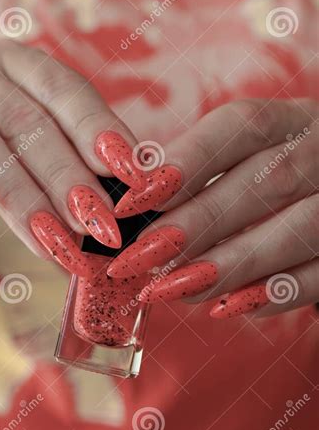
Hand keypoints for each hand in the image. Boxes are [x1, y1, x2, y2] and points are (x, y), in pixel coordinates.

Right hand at [0, 40, 145, 268]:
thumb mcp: (30, 156)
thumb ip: (72, 161)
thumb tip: (133, 191)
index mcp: (15, 63)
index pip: (63, 88)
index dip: (98, 128)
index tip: (130, 172)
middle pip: (25, 119)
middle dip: (66, 176)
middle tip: (97, 223)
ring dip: (20, 194)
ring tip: (53, 240)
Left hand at [107, 99, 318, 318]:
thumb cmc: (278, 182)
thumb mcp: (251, 160)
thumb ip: (199, 175)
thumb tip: (130, 205)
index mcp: (295, 121)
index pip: (243, 125)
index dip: (186, 160)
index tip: (133, 199)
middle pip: (267, 180)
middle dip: (198, 221)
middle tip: (143, 256)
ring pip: (298, 229)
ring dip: (230, 263)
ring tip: (173, 288)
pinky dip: (273, 293)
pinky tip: (226, 308)